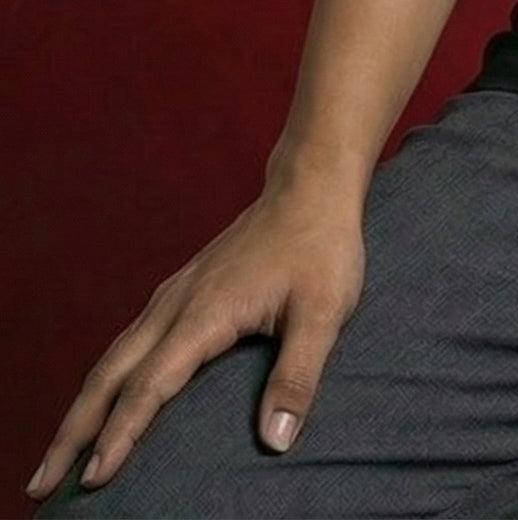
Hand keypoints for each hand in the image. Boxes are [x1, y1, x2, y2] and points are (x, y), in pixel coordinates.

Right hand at [26, 181, 366, 498]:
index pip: (149, 386)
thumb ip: (298, 375)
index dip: (120, 435)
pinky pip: (128, 342)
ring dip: (80, 409)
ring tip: (57, 457)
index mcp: (205, 313)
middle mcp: (175, 305)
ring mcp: (173, 295)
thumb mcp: (324, 311)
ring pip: (112, 358)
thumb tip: (276, 441)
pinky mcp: (179, 292)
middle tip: (39, 484)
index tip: (93, 479)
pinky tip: (102, 400)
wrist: (311, 187)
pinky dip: (104, 380)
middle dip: (73, 432)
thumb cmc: (321, 247)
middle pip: (109, 376)